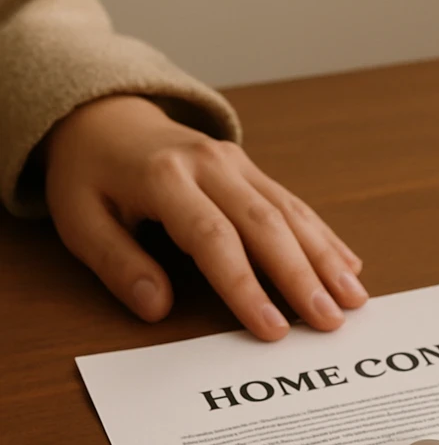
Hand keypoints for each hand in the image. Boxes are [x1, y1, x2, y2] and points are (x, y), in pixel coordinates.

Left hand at [45, 95, 367, 340]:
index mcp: (163, 177)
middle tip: (330, 320)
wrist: (106, 116)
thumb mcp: (78, 219)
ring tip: (354, 299)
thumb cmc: (90, 176)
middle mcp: (209, 165)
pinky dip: (325, 236)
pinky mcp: (252, 169)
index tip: (270, 328)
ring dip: (326, 258)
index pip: (212, 238)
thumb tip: (156, 307)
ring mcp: (237, 164)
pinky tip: (349, 264)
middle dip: (302, 277)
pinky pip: (295, 204)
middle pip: (265, 225)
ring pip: (290, 213)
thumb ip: (117, 263)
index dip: (245, 286)